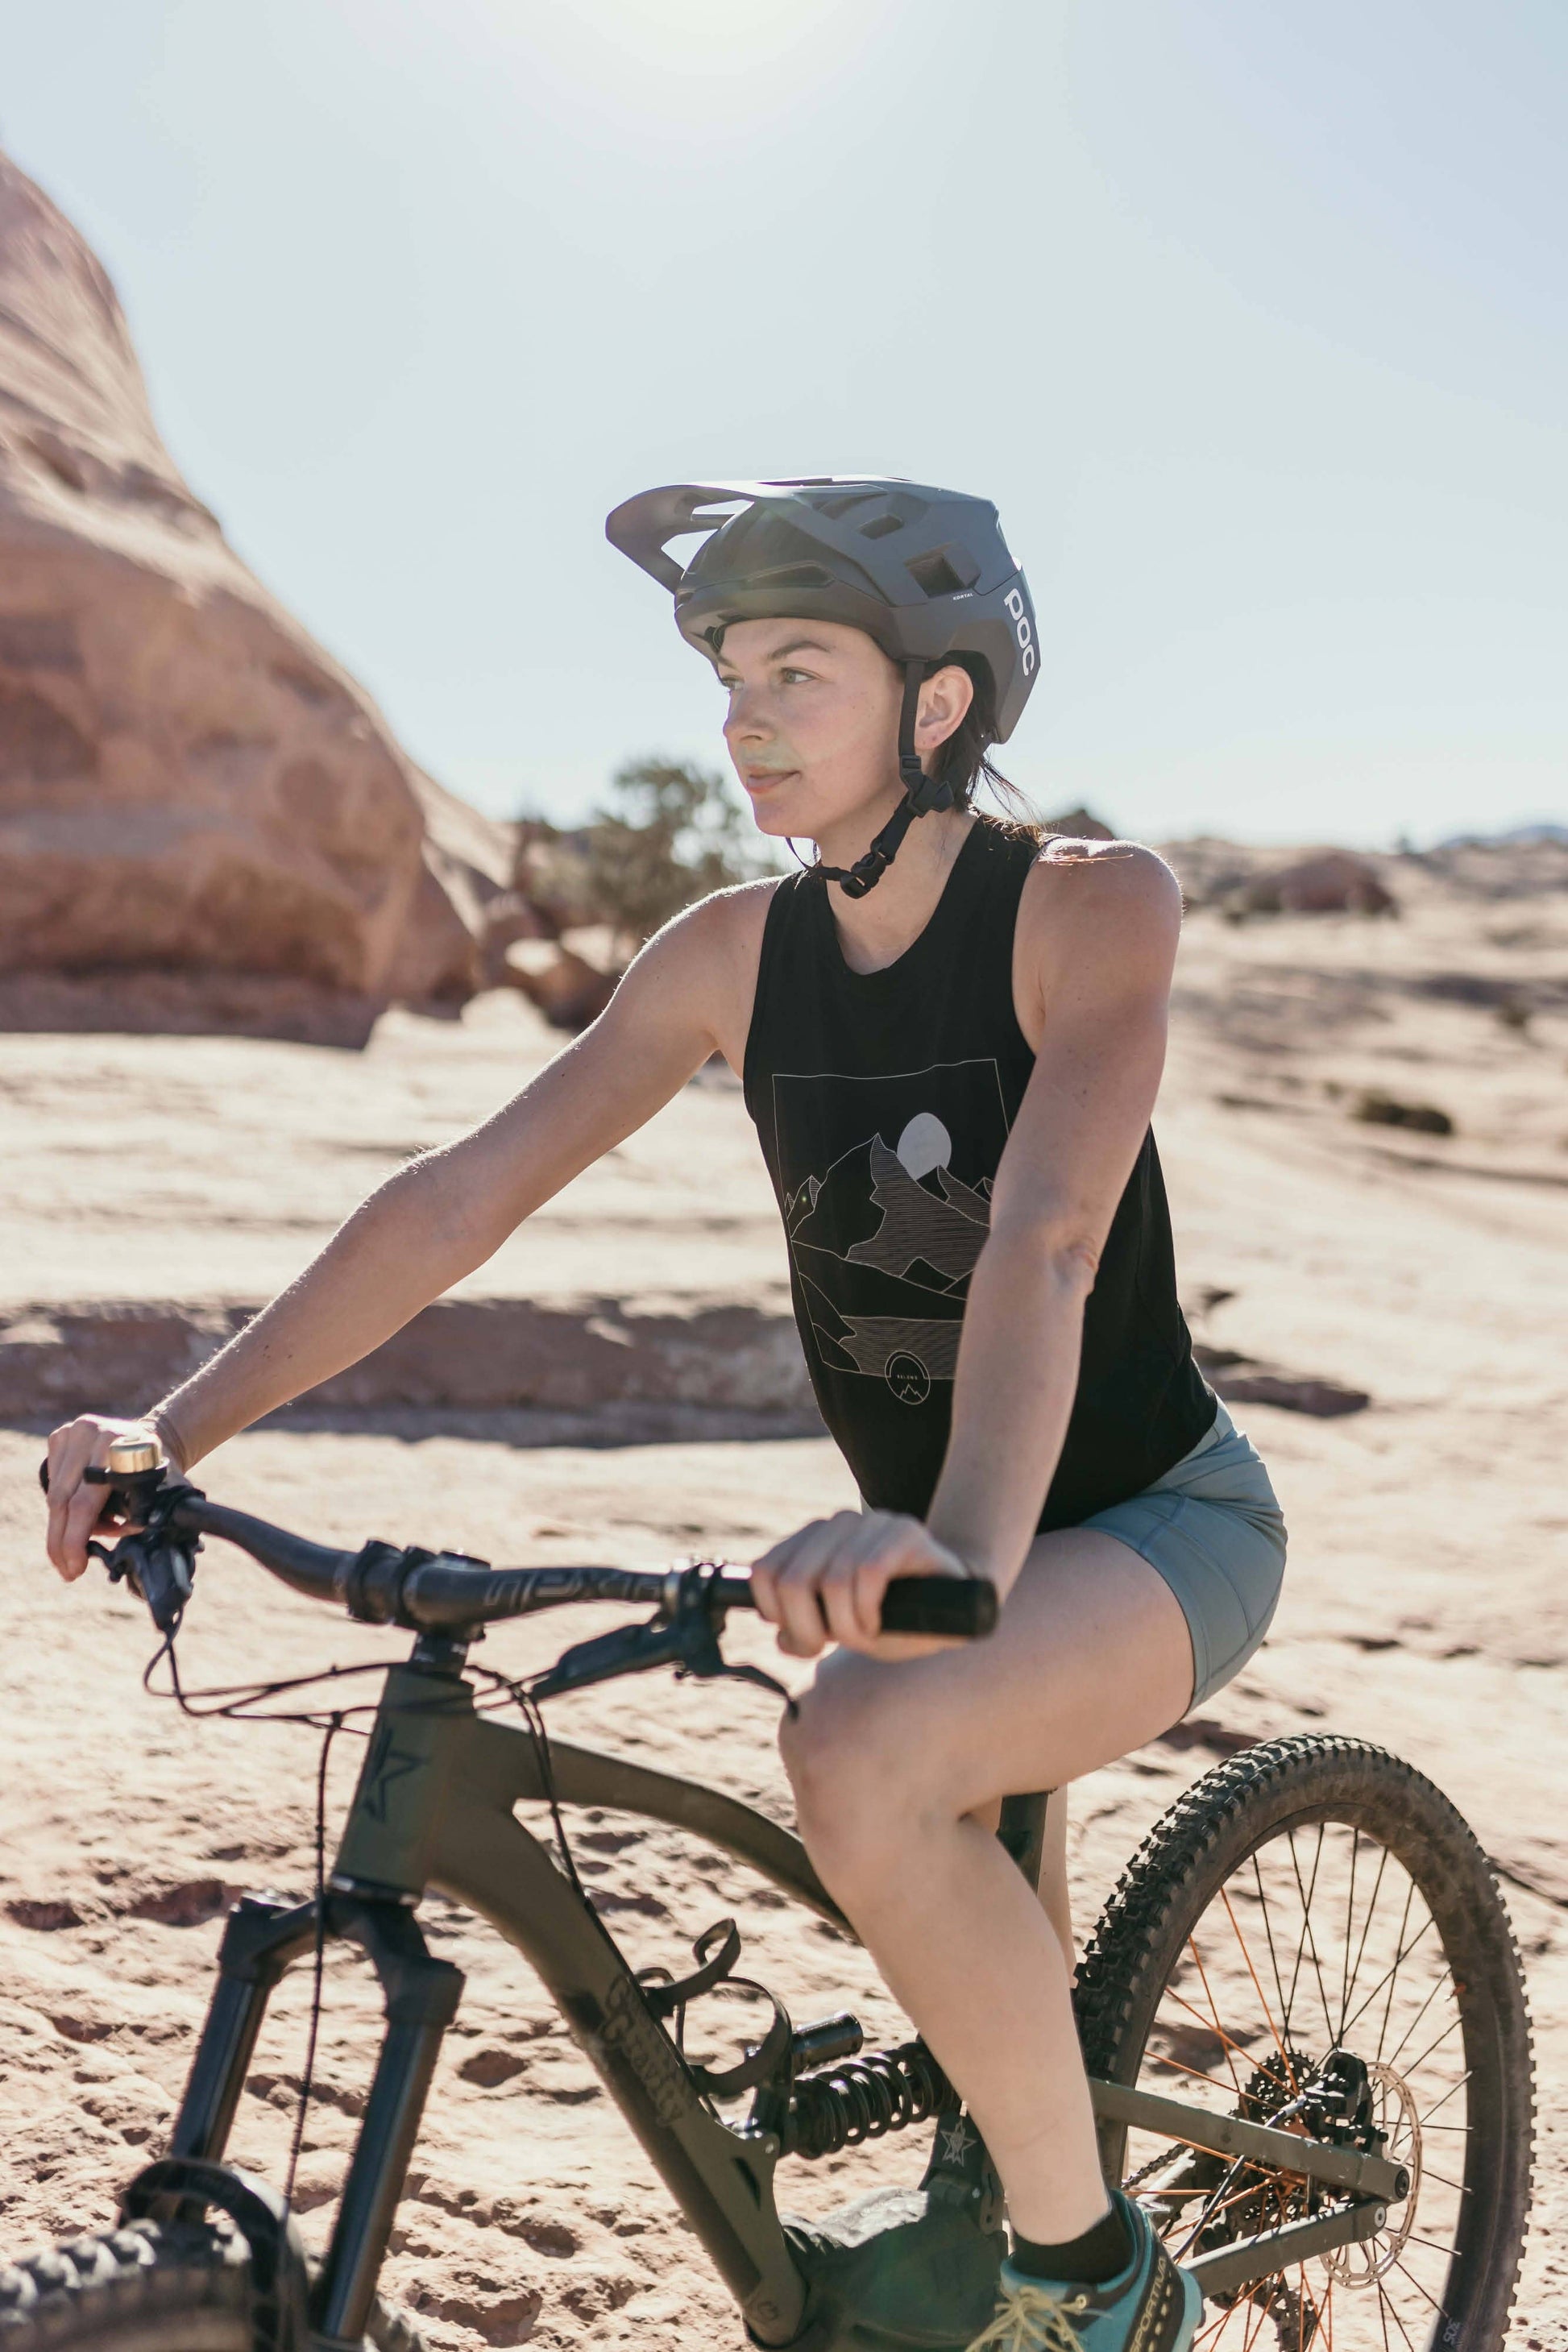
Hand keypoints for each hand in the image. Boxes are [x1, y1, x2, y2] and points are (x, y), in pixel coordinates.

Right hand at [44, 1413, 181, 1582]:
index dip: (75, 1540)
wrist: (153, 1437)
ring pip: (54, 1495)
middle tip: (67, 1571)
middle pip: (62, 1501)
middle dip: (62, 1543)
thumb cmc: (157, 1471)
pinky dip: (64, 1506)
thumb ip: (135, 1517)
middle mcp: (91, 1433)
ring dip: (63, 1527)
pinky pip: (53, 1483)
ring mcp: (72, 1431)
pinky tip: (81, 1515)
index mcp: (118, 1446)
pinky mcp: (60, 1435)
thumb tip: (104, 1544)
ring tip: (80, 1546)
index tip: (76, 1568)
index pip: (84, 1504)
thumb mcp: (156, 1491)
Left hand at [751, 1509, 974, 1660]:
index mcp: (815, 1540)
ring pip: (832, 1581)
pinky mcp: (906, 1533)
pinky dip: (867, 1611)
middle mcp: (840, 1525)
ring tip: (865, 1636)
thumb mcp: (844, 1628)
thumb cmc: (897, 1616)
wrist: (959, 1602)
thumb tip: (780, 1638)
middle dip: (808, 1628)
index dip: (771, 1611)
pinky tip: (879, 1624)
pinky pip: (868, 1574)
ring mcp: (874, 1524)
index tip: (797, 1635)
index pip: (766, 1570)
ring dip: (845, 1626)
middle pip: (794, 1581)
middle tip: (830, 1646)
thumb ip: (807, 1629)